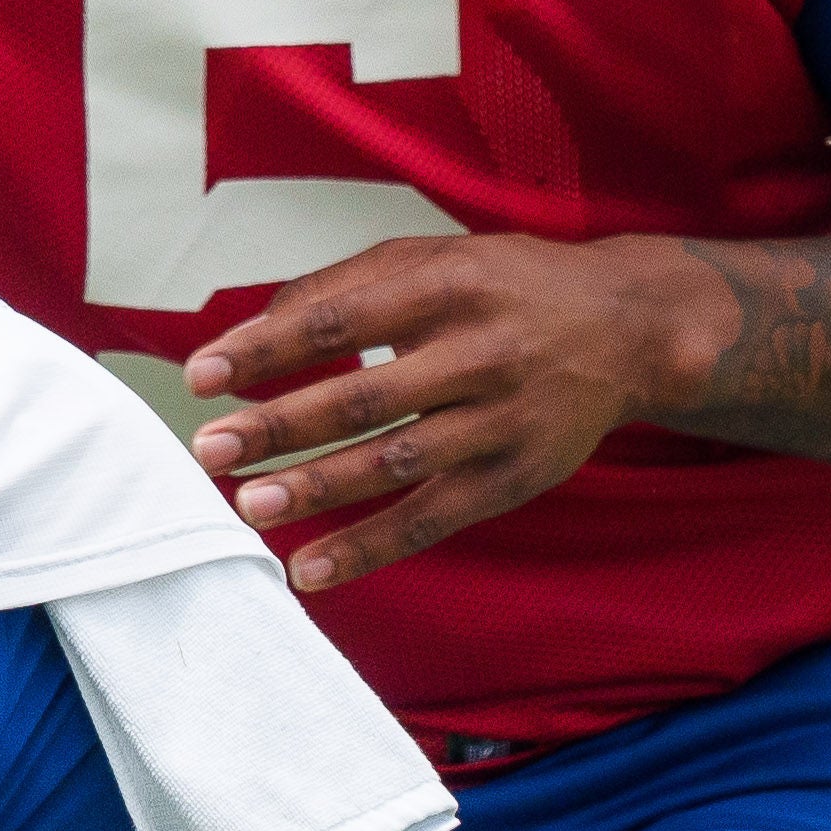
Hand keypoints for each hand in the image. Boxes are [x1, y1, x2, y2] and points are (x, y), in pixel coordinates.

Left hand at [180, 233, 692, 590]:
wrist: (630, 328)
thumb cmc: (503, 287)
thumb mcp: (429, 260)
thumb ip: (337, 288)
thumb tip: (245, 335)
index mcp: (446, 284)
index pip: (337, 320)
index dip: (265, 349)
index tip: (200, 375)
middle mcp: (480, 351)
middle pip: (364, 397)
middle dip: (279, 427)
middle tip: (208, 450)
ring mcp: (503, 420)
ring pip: (398, 464)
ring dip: (318, 490)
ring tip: (248, 506)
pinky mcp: (519, 477)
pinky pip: (435, 520)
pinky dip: (370, 548)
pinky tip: (310, 570)